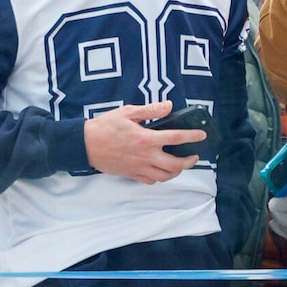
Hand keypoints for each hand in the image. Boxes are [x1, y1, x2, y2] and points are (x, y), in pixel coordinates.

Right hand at [83, 101, 202, 182]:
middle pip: (176, 165)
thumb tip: (168, 106)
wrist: (85, 145)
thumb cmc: (105, 127)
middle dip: (189, 161)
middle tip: (194, 155)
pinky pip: (151, 181)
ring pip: (165, 176)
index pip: (176, 138)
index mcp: (146, 138)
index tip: (202, 135)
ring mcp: (139, 167)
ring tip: (180, 164)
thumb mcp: (127, 112)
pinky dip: (160, 177)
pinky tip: (161, 170)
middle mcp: (146, 156)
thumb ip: (150, 110)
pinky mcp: (132, 174)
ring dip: (176, 171)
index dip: (192, 136)